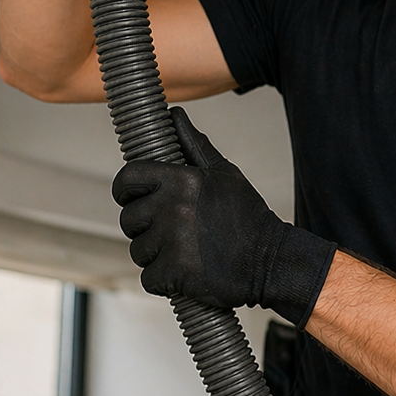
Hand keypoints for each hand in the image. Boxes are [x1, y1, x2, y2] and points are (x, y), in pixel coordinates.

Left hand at [113, 108, 337, 326]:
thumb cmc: (247, 215)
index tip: (131, 198)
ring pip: (137, 250)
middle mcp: (173, 207)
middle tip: (167, 233)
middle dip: (142, 227)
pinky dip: (162, 281)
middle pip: (128, 219)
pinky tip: (183, 273)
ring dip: (153, 256)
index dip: (124, 189)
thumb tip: (175, 115)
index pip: (128, 178)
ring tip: (181, 253)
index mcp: (181, 179)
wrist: (271, 260)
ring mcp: (172, 242)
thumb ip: (195, 144)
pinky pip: (148, 278)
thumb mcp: (225, 173)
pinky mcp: (174, 273)